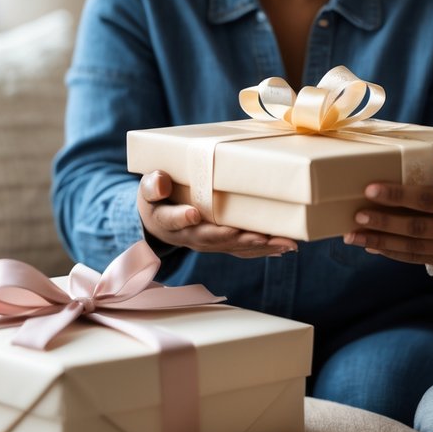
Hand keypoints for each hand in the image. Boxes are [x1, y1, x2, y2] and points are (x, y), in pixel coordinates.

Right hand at [136, 170, 297, 258]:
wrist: (158, 221)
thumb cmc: (156, 198)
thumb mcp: (147, 189)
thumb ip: (152, 186)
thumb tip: (161, 181)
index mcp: (167, 221)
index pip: (173, 220)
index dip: (182, 217)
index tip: (193, 213)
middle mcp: (189, 236)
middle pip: (212, 239)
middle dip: (235, 237)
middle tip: (257, 235)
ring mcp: (207, 242)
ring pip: (233, 247)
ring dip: (259, 246)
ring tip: (285, 243)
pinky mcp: (221, 243)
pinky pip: (242, 249)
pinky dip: (264, 249)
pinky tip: (285, 247)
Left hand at [343, 155, 432, 273]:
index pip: (428, 200)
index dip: (398, 195)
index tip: (372, 190)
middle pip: (416, 227)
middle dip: (383, 222)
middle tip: (357, 216)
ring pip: (414, 249)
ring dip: (382, 242)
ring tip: (355, 237)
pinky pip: (421, 260)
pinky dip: (397, 254)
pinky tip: (376, 248)